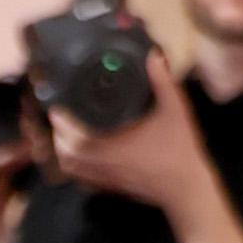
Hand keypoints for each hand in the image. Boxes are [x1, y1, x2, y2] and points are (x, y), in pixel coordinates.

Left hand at [51, 44, 206, 216]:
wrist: (185, 187)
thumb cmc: (179, 148)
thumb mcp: (174, 109)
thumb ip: (162, 81)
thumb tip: (152, 54)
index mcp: (113, 148)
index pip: (75, 138)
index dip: (61, 123)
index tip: (56, 108)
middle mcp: (103, 166)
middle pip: (66, 156)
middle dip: (58, 136)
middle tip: (60, 117)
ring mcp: (105, 180)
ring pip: (71, 170)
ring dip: (63, 152)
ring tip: (65, 133)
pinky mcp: (109, 188)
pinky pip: (81, 180)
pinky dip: (74, 167)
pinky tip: (79, 154)